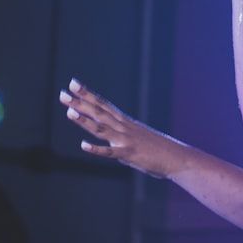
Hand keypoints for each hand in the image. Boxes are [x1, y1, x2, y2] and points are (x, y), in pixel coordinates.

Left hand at [59, 78, 193, 178]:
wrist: (179, 158)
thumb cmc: (160, 150)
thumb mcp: (140, 138)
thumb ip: (125, 136)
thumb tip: (114, 139)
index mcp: (126, 123)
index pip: (103, 104)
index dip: (88, 94)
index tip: (73, 83)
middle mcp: (124, 128)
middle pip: (99, 112)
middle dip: (80, 102)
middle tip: (63, 92)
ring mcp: (126, 140)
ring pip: (101, 128)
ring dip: (84, 120)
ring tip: (69, 111)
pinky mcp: (129, 154)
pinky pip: (110, 152)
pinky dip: (96, 149)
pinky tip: (83, 146)